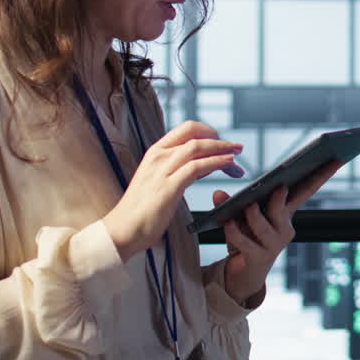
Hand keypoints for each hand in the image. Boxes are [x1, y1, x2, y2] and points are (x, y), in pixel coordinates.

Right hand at [103, 121, 243, 261]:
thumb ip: (181, 169)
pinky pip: (197, 167)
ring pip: (198, 147)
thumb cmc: (143, 210)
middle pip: (195, 134)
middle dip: (219, 138)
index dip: (208, 131)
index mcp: (155, 152)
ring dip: (222, 148)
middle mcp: (158, 156)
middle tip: (236, 147)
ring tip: (236, 154)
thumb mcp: (162, 181)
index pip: (186, 129)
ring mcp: (162, 170)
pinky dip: (216, 162)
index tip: (222, 141)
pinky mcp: (168, 186)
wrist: (122, 230)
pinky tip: (228, 164)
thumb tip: (206, 163)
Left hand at [216, 159, 344, 306]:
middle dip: (280, 198)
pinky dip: (236, 232)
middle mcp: (284, 228)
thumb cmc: (246, 239)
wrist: (243, 273)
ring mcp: (274, 244)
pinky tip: (228, 224)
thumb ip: (230, 204)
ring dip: (255, 215)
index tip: (337, 158)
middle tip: (278, 186)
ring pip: (265, 226)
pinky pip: (247, 243)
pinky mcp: (259, 258)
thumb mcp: (240, 217)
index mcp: (286, 213)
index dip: (321, 175)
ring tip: (247, 207)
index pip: (306, 190)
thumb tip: (218, 193)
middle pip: (283, 208)